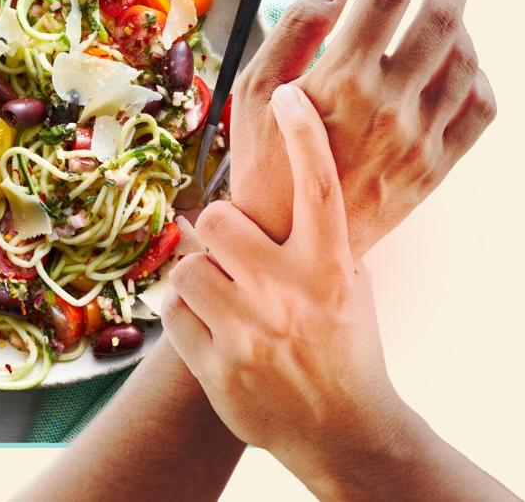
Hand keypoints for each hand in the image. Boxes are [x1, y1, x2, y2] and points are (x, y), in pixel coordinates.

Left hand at [166, 84, 405, 487]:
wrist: (343, 430)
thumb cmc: (346, 346)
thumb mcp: (352, 286)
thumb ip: (322, 236)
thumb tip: (298, 173)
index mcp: (332, 268)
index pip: (319, 186)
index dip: (304, 135)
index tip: (289, 94)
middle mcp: (291, 294)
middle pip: (218, 218)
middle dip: (218, 232)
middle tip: (232, 252)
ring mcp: (250, 332)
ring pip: (186, 265)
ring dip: (198, 276)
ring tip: (224, 297)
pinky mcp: (216, 366)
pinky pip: (172, 311)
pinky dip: (185, 315)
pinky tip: (213, 329)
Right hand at [227, 0, 495, 253]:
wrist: (289, 243)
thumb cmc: (264, 162)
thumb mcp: (253, 90)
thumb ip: (294, 29)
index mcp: (340, 79)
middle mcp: (388, 104)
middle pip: (443, 13)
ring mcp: (419, 138)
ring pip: (465, 58)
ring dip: (464, 20)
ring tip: (448, 6)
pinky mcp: (436, 167)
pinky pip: (479, 108)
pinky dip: (477, 75)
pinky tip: (458, 64)